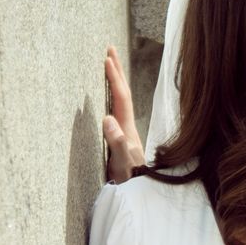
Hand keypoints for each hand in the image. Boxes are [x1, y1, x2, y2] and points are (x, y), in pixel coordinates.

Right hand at [102, 46, 145, 183]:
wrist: (138, 194)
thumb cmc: (129, 182)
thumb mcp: (121, 164)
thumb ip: (116, 143)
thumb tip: (107, 118)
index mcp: (126, 129)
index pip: (121, 98)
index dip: (114, 78)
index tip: (107, 58)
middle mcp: (127, 127)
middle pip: (123, 94)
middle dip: (116, 71)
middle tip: (110, 50)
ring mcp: (124, 133)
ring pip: (120, 101)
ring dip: (115, 82)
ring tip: (109, 67)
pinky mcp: (120, 140)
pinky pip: (115, 111)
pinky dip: (111, 97)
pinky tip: (107, 98)